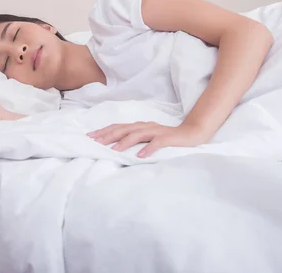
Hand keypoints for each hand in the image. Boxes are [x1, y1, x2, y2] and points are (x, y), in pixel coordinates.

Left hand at [87, 122, 209, 157]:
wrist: (191, 134)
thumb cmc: (167, 139)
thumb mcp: (148, 139)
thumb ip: (134, 141)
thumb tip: (115, 148)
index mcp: (139, 126)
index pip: (118, 127)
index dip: (104, 131)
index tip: (90, 137)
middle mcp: (145, 126)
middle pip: (124, 129)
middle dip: (108, 135)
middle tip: (96, 143)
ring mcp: (156, 131)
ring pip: (137, 134)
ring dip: (125, 142)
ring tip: (114, 150)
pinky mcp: (167, 138)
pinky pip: (156, 143)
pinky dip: (148, 148)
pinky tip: (140, 156)